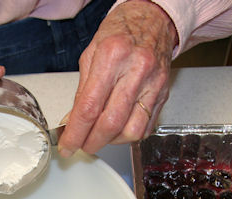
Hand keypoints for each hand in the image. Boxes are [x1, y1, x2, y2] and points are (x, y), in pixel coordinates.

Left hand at [58, 0, 176, 156]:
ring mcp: (153, 84)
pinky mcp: (163, 94)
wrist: (153, 19)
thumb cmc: (121, 31)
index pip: (89, 107)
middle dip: (92, 142)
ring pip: (131, 131)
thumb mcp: (91, 54)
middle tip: (81, 145)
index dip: (76, 133)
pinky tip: (118, 129)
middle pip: (111, 123)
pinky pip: (145, 127)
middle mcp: (136, 70)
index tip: (67, 145)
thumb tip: (72, 121)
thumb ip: (81, 91)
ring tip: (100, 136)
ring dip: (111, 141)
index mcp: (112, 56)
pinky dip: (128, 135)